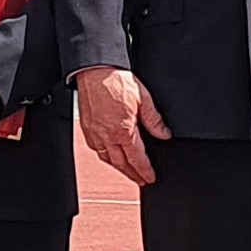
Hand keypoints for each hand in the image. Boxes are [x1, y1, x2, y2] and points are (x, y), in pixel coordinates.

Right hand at [75, 66, 169, 186]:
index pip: (137, 158)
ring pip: (107, 160)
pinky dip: (105, 157)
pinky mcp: (86, 129)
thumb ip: (154, 120)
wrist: (94, 70)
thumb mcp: (144, 99)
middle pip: (121, 164)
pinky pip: (96, 150)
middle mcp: (107, 136)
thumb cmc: (116, 81)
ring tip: (127, 172)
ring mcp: (95, 134)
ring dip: (119, 168)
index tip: (150, 178)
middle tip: (140, 180)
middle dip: (132, 175)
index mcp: (124, 130)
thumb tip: (164, 134)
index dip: (145, 171)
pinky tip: (110, 156)